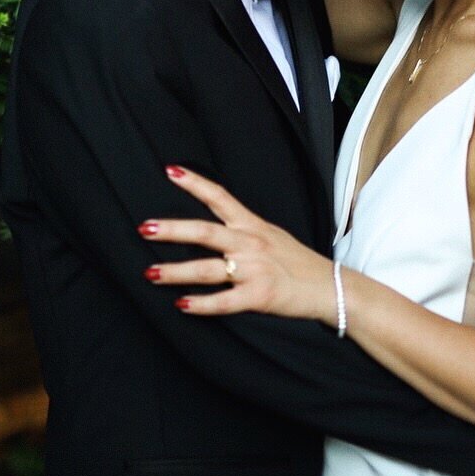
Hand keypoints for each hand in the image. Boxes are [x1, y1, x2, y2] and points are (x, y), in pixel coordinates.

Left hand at [140, 165, 337, 323]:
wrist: (329, 287)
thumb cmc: (296, 261)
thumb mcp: (271, 235)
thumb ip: (242, 230)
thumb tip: (211, 226)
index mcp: (252, 226)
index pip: (220, 197)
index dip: (194, 183)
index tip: (170, 170)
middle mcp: (250, 244)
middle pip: (205, 232)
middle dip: (173, 230)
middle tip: (145, 227)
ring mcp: (254, 270)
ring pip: (208, 269)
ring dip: (176, 271)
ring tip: (150, 273)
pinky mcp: (259, 296)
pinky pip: (224, 301)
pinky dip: (201, 304)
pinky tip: (181, 305)